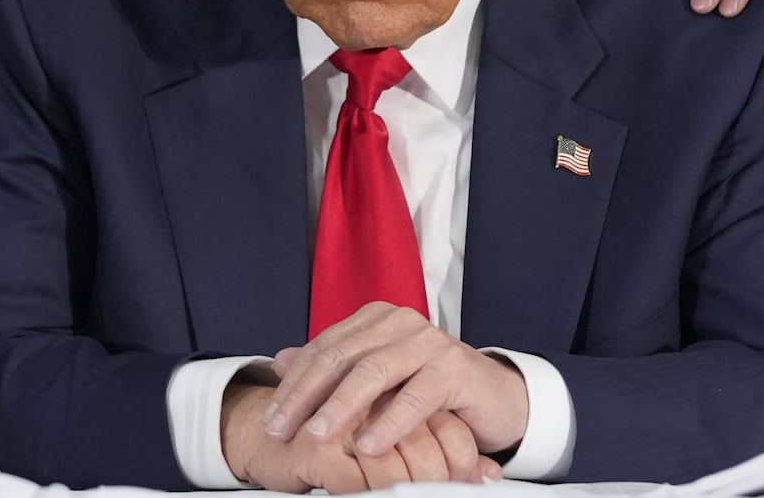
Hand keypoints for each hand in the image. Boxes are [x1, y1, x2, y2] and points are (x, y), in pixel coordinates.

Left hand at [261, 303, 527, 461]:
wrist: (492, 399)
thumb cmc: (429, 390)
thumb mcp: (376, 380)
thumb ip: (332, 368)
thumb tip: (280, 361)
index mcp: (376, 319)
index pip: (324, 349)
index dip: (294, 384)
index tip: (271, 418)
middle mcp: (400, 322)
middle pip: (341, 356)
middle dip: (306, 395)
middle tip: (281, 428)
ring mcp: (429, 342)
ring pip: (374, 371)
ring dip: (341, 405)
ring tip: (317, 434)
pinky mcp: (454, 368)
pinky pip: (416, 395)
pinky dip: (389, 421)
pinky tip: (369, 444)